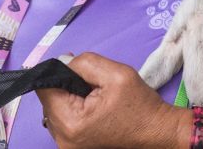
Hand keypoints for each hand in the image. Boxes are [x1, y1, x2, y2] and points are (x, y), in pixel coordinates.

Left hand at [36, 53, 187, 148]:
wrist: (157, 132)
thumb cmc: (140, 106)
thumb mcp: (115, 73)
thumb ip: (83, 63)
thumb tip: (63, 62)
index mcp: (70, 122)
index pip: (45, 88)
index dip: (60, 72)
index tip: (78, 70)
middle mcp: (63, 138)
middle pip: (49, 99)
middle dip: (66, 85)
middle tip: (92, 84)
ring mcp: (67, 145)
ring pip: (55, 107)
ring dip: (69, 97)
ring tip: (94, 97)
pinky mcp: (73, 145)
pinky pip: (63, 119)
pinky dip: (74, 108)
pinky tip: (92, 107)